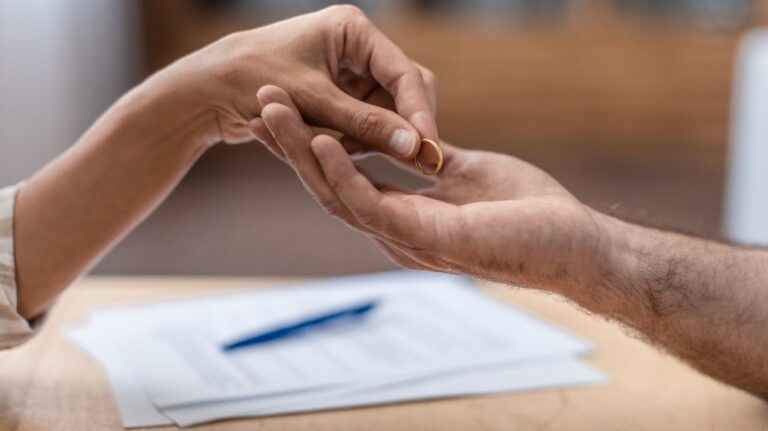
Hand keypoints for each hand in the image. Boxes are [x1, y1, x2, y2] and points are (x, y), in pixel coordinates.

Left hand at [147, 5, 437, 160]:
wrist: (207, 91)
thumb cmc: (252, 83)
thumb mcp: (313, 104)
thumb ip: (366, 125)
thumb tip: (417, 148)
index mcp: (354, 30)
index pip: (404, 73)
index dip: (419, 114)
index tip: (428, 151)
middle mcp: (357, 46)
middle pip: (404, 90)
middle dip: (400, 127)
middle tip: (409, 164)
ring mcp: (349, 70)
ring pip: (387, 110)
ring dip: (374, 137)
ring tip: (342, 150)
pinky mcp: (340, 92)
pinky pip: (365, 119)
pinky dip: (356, 139)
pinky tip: (334, 147)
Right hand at [258, 87, 621, 302]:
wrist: (573, 245)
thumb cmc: (526, 212)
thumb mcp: (466, 171)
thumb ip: (431, 160)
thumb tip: (413, 141)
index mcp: (403, 213)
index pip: (346, 177)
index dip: (313, 143)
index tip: (290, 106)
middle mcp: (395, 229)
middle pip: (329, 184)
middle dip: (293, 143)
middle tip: (262, 102)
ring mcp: (406, 237)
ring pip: (338, 194)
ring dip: (304, 151)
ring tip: (274, 111)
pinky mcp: (427, 237)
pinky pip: (372, 203)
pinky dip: (343, 171)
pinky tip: (322, 141)